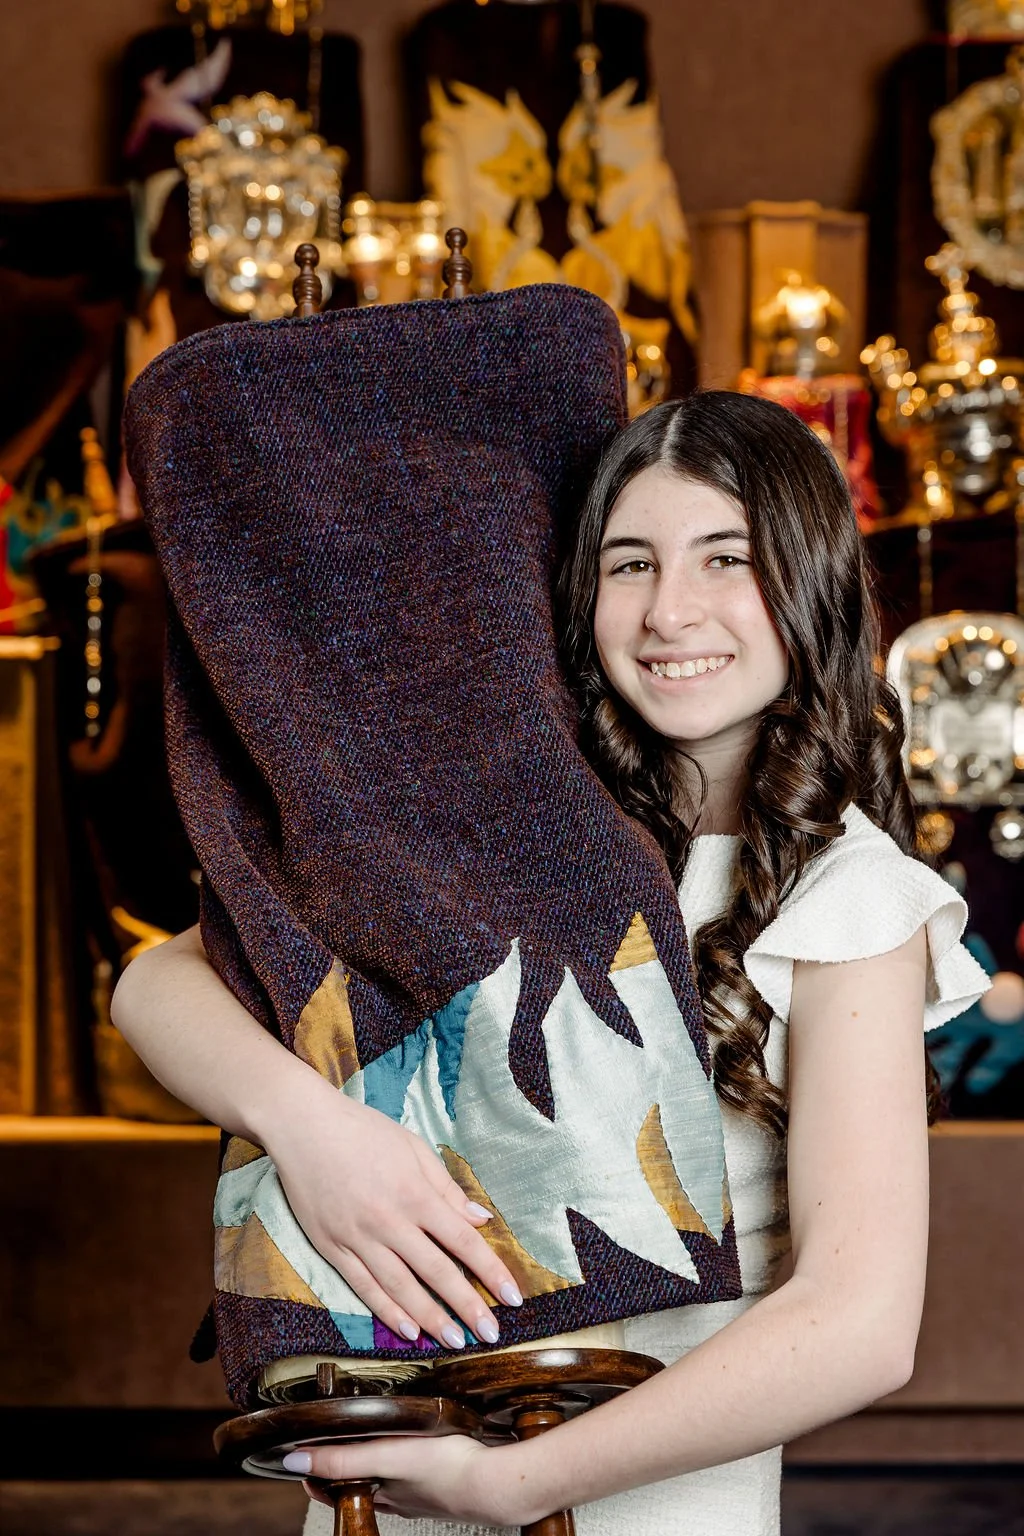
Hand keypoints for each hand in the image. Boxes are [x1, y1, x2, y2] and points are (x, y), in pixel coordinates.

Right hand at [265, 1077, 523, 1348]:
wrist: (304, 1128)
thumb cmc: (364, 1131)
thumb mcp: (413, 1148)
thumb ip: (447, 1188)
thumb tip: (481, 1219)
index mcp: (414, 1193)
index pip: (462, 1241)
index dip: (490, 1271)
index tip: (512, 1296)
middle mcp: (389, 1221)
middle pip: (436, 1271)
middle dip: (466, 1305)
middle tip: (490, 1334)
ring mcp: (358, 1237)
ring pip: (400, 1287)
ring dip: (431, 1318)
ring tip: (454, 1341)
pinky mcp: (332, 1247)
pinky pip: (364, 1286)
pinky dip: (387, 1311)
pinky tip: (408, 1330)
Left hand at [284, 1435, 542, 1526]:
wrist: (496, 1483)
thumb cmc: (443, 1471)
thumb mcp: (384, 1459)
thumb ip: (341, 1459)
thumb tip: (293, 1459)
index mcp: (379, 1494)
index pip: (333, 1487)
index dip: (316, 1471)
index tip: (301, 1450)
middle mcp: (397, 1498)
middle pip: (358, 1483)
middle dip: (343, 1463)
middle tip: (332, 1436)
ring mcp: (422, 1492)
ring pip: (387, 1477)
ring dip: (373, 1460)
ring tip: (370, 1434)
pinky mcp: (446, 1480)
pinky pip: (415, 1471)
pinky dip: (405, 1458)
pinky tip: (416, 1443)